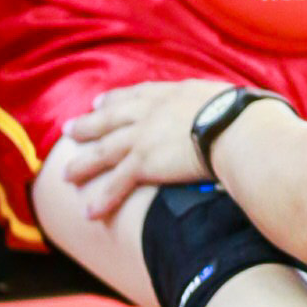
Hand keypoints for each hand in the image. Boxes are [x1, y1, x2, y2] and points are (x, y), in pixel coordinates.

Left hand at [61, 78, 230, 219]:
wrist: (236, 130)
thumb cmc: (241, 115)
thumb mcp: (222, 97)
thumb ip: (212, 105)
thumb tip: (226, 112)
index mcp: (170, 94)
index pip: (134, 95)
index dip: (113, 100)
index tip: (98, 103)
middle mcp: (150, 112)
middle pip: (109, 119)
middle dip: (87, 125)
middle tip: (68, 130)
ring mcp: (143, 137)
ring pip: (103, 151)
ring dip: (82, 164)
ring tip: (65, 175)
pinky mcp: (143, 163)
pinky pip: (116, 184)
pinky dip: (101, 199)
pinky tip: (88, 212)